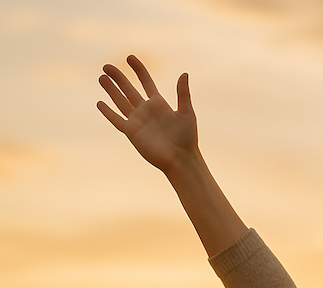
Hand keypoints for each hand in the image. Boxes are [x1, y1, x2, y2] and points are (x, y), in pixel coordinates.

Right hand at [97, 56, 196, 172]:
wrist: (181, 159)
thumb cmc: (187, 138)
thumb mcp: (187, 113)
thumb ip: (183, 93)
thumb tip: (184, 73)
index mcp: (159, 104)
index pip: (146, 82)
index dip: (138, 70)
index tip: (130, 57)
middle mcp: (146, 110)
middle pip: (129, 89)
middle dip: (119, 77)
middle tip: (107, 66)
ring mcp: (138, 121)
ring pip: (120, 101)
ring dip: (111, 90)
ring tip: (102, 77)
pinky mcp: (132, 132)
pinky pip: (117, 120)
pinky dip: (108, 112)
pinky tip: (100, 103)